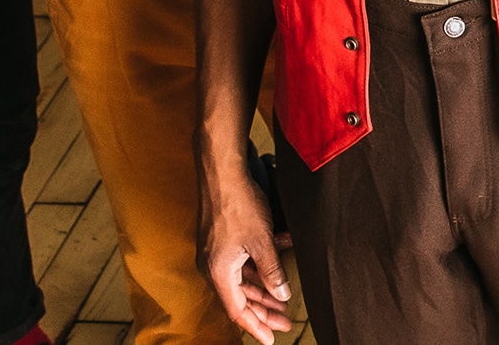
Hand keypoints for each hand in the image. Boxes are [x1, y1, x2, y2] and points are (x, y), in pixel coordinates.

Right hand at [198, 162, 293, 343]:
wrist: (222, 170)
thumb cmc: (238, 203)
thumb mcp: (262, 241)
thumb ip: (273, 271)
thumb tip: (282, 295)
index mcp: (218, 272)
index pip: (237, 310)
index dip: (255, 326)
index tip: (270, 338)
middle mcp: (212, 266)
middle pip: (240, 298)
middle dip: (263, 311)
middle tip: (285, 322)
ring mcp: (216, 252)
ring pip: (242, 280)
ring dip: (263, 289)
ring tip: (284, 301)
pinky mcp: (221, 239)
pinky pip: (241, 262)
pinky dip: (259, 265)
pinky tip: (281, 260)